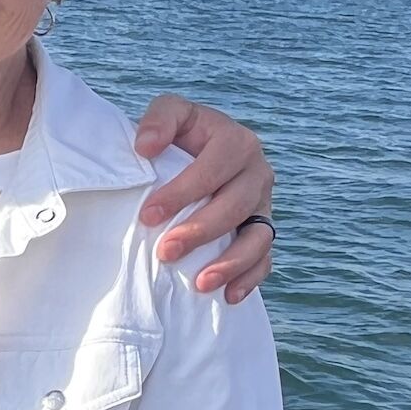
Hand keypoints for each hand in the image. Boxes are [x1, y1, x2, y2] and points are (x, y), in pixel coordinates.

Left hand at [134, 97, 275, 304]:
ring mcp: (263, 205)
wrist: (194, 154)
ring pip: (259, 237)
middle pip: (237, 205)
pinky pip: (265, 259)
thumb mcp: (171, 114)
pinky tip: (228, 296)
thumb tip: (145, 147)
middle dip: (201, 231)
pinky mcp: (261, 231)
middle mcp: (257, 172)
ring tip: (201, 284)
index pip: (214, 168)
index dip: (183, 192)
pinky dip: (250, 278)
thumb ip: (160, 119)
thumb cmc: (179, 136)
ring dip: (231, 263)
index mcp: (235, 141)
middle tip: (166, 252)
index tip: (148, 215)